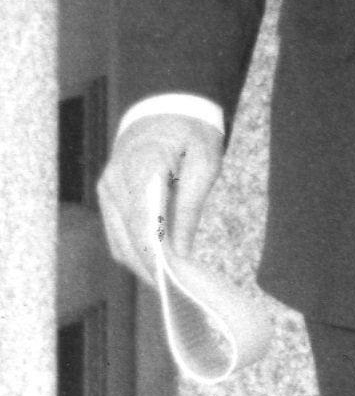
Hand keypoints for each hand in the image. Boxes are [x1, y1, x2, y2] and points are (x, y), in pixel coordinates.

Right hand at [97, 112, 222, 283]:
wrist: (166, 105)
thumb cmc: (192, 130)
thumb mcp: (205, 161)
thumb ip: (190, 206)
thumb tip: (181, 250)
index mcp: (142, 167)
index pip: (143, 223)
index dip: (154, 256)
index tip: (171, 280)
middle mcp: (116, 181)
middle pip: (127, 237)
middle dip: (149, 267)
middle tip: (175, 291)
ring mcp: (107, 188)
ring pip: (118, 239)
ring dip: (140, 262)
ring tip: (168, 282)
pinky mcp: (108, 194)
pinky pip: (117, 231)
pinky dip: (133, 248)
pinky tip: (154, 261)